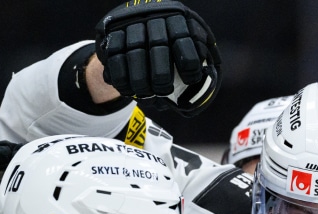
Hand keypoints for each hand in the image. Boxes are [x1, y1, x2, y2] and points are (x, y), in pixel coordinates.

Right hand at [95, 0, 220, 116]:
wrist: (137, 17)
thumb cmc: (170, 36)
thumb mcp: (189, 36)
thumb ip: (199, 52)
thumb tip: (205, 76)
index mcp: (176, 16)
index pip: (183, 40)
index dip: (188, 64)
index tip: (190, 80)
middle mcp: (153, 15)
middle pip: (158, 48)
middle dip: (161, 76)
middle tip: (163, 91)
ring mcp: (130, 22)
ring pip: (134, 54)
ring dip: (140, 81)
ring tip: (146, 95)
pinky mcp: (112, 31)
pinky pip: (114, 57)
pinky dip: (121, 77)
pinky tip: (128, 90)